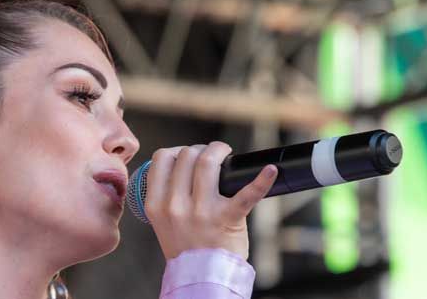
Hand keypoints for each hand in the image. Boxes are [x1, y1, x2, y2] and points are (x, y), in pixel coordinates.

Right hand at [144, 141, 277, 259]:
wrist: (202, 277)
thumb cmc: (186, 247)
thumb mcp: (162, 221)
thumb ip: (166, 193)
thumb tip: (184, 160)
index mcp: (156, 204)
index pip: (162, 159)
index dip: (177, 151)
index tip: (189, 155)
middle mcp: (175, 206)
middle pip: (186, 156)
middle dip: (200, 149)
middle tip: (212, 156)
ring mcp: (201, 212)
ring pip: (207, 162)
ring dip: (219, 150)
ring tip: (226, 154)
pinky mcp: (227, 218)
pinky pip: (247, 193)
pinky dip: (262, 179)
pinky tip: (270, 170)